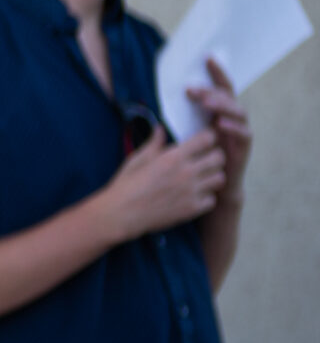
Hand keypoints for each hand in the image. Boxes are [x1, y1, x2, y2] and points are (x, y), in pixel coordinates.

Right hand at [96, 126, 225, 241]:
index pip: (207, 139)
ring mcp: (191, 192)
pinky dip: (206, 197)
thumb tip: (160, 128)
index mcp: (172, 157)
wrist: (121, 214)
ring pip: (220, 178)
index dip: (207, 137)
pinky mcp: (192, 209)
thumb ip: (154, 143)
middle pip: (219, 157)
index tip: (202, 140)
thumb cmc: (126, 185)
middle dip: (213, 155)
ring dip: (212, 176)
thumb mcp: (137, 159)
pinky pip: (212, 199)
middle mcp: (186, 172)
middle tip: (204, 158)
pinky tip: (194, 195)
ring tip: (201, 177)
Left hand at [187, 57, 251, 209]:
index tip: (206, 57)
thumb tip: (157, 97)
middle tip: (190, 89)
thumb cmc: (195, 158)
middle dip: (210, 90)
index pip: (219, 87)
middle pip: (226, 97)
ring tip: (206, 102)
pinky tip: (221, 124)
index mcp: (217, 111)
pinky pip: (243, 134)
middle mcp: (231, 118)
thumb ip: (177, 116)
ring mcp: (240, 131)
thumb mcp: (183, 133)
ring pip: (237, 112)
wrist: (212, 188)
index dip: (216, 72)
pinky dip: (233, 127)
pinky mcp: (244, 148)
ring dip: (222, 105)